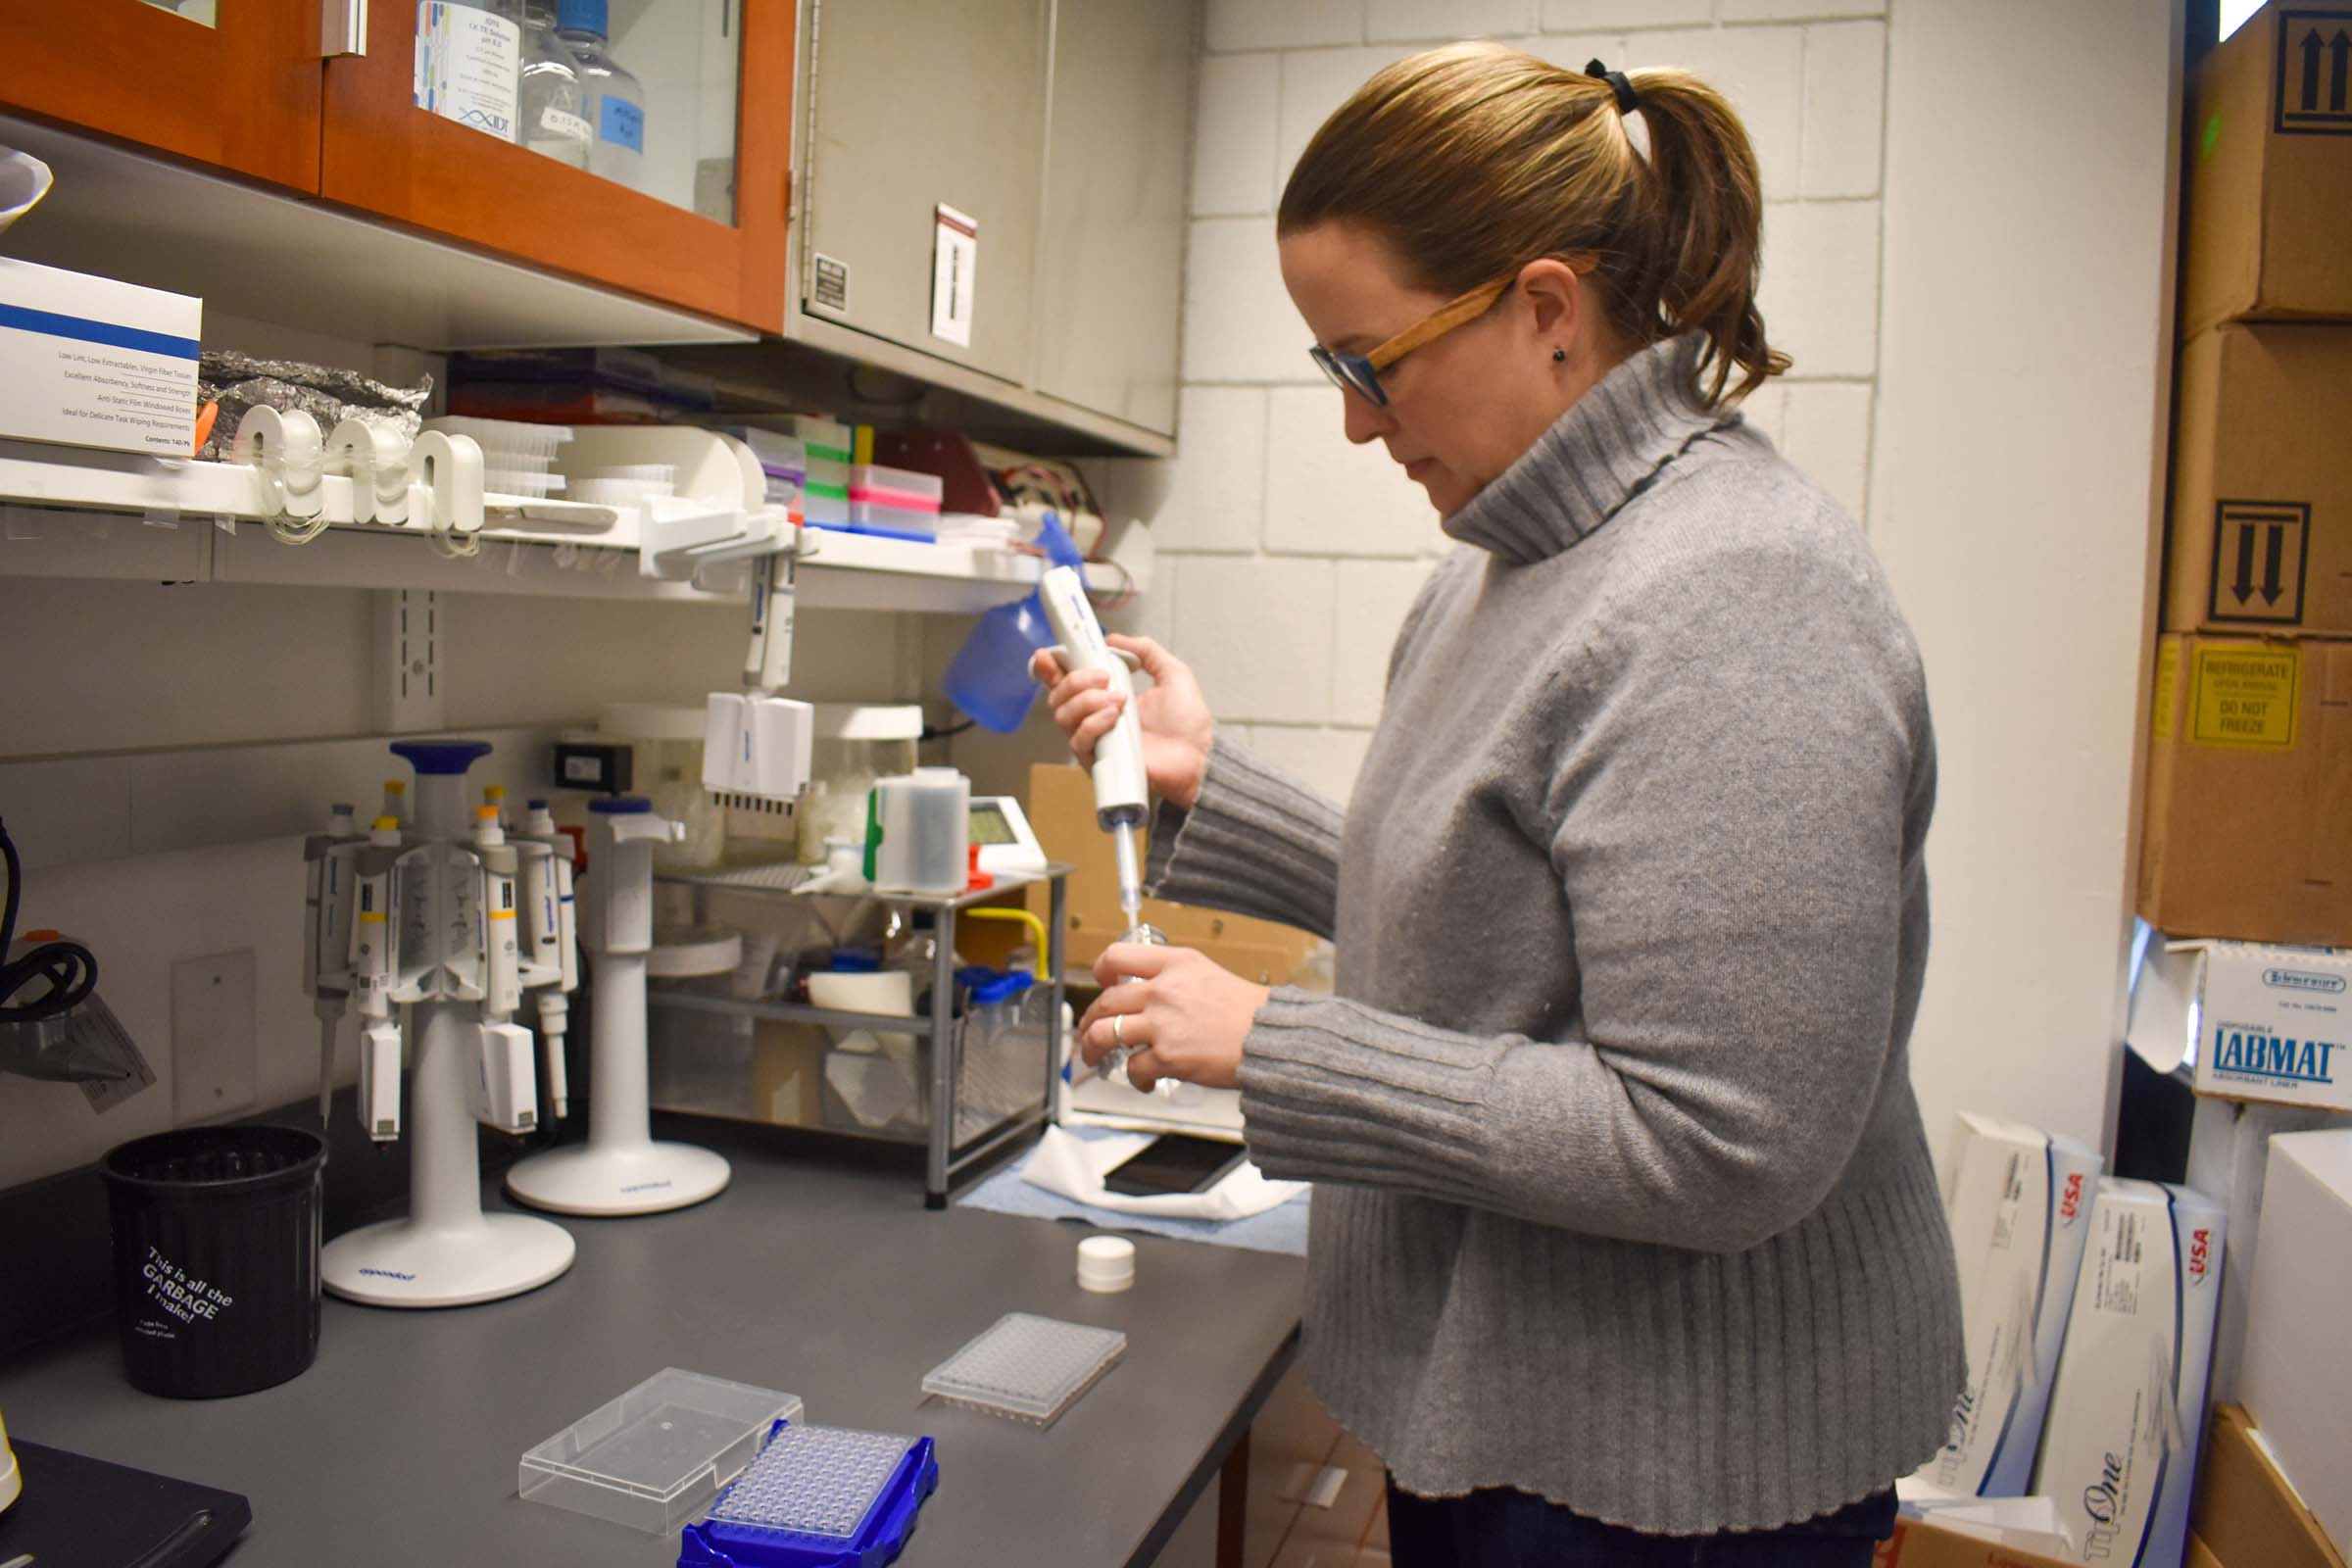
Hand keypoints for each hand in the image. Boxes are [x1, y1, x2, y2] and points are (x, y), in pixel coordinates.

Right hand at [1032, 635, 1214, 810]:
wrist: (1197, 756)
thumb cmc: (1187, 723)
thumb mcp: (1172, 673)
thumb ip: (1146, 650)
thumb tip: (1114, 640)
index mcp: (1106, 696)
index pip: (1066, 681)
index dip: (1051, 668)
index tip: (1048, 655)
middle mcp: (1094, 717)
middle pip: (1057, 696)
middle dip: (1075, 680)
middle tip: (1104, 678)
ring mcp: (1094, 740)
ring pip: (1063, 715)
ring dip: (1087, 700)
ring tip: (1119, 700)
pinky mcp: (1097, 761)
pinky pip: (1079, 738)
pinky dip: (1093, 723)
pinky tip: (1113, 717)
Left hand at [1076, 942, 1268, 1093]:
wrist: (1271, 1038)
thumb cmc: (1248, 1012)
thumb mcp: (1209, 975)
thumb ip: (1176, 979)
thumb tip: (1148, 995)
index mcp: (1175, 964)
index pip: (1118, 956)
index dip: (1101, 970)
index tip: (1100, 982)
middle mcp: (1163, 989)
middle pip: (1105, 1001)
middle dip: (1090, 1020)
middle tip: (1090, 1031)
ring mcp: (1162, 1024)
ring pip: (1105, 1034)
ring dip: (1093, 1049)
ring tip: (1095, 1057)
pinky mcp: (1167, 1056)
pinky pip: (1133, 1068)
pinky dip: (1135, 1078)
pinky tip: (1145, 1081)